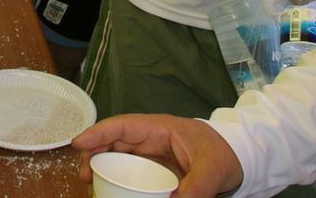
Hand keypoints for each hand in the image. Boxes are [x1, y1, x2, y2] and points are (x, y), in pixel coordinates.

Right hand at [71, 114, 242, 197]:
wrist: (236, 157)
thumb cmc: (223, 153)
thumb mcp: (213, 170)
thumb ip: (197, 187)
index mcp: (159, 128)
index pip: (122, 126)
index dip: (98, 132)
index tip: (79, 143)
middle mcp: (149, 137)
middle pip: (112, 140)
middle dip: (93, 153)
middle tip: (84, 176)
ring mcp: (149, 152)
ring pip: (116, 155)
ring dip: (100, 166)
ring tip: (90, 184)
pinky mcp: (152, 167)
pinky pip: (127, 169)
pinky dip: (114, 177)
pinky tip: (108, 190)